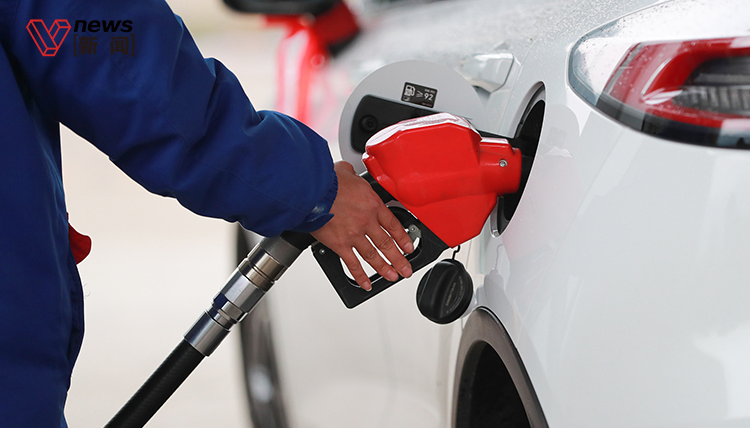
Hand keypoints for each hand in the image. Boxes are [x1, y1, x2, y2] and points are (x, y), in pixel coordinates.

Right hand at [311, 161, 413, 289]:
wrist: (312, 191)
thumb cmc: (327, 180)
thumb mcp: (345, 171)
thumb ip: (352, 175)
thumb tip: (349, 171)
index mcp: (372, 204)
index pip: (393, 225)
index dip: (403, 238)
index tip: (409, 247)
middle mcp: (366, 221)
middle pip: (387, 244)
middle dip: (399, 259)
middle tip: (406, 269)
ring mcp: (354, 235)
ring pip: (373, 256)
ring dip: (384, 268)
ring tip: (392, 276)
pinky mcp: (339, 244)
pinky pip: (352, 264)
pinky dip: (360, 276)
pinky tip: (366, 284)